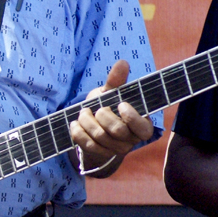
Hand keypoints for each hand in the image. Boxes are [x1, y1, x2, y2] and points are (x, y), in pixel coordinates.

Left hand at [70, 59, 153, 175]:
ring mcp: (115, 150)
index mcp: (142, 126)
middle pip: (116, 131)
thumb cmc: (109, 106)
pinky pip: (87, 145)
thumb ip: (117, 81)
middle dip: (102, 115)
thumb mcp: (112, 93)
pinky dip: (78, 131)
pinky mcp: (100, 154)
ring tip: (83, 112)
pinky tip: (75, 123)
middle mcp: (131, 141)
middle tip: (97, 108)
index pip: (142, 128)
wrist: (95, 125)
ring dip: (87, 121)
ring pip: (99, 137)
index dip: (130, 116)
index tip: (120, 104)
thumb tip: (122, 62)